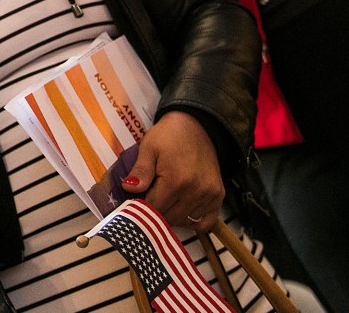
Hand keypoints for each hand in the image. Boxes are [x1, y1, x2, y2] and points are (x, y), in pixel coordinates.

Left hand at [118, 111, 222, 232]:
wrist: (198, 125)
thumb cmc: (168, 136)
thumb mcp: (149, 148)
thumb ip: (140, 171)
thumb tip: (129, 190)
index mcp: (176, 180)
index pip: (153, 208)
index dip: (141, 205)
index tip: (136, 199)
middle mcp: (195, 191)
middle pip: (168, 218)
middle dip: (155, 211)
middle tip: (150, 197)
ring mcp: (209, 195)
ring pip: (184, 221)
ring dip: (172, 215)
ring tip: (166, 198)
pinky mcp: (219, 196)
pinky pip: (204, 222)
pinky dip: (192, 220)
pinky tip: (182, 208)